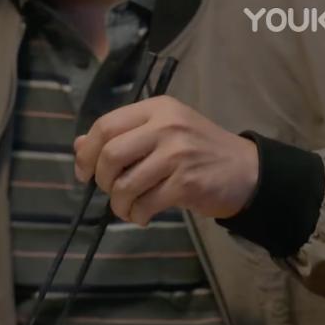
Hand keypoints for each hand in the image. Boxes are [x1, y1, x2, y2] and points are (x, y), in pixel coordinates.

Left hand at [73, 96, 259, 224]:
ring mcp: (177, 154)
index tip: (84, 173)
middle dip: (102, 180)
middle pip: (111, 154)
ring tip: (127, 209)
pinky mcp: (187, 183)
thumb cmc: (197, 151)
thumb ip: (122, 136)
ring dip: (118, 204)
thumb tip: (78, 146)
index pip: (105, 125)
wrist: (245, 170)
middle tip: (110, 191)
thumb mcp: (161, 132)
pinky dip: (136, 216)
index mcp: (157, 108)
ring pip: (125, 184)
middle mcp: (166, 126)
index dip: (87, 153)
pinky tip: (142, 216)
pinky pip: (145, 204)